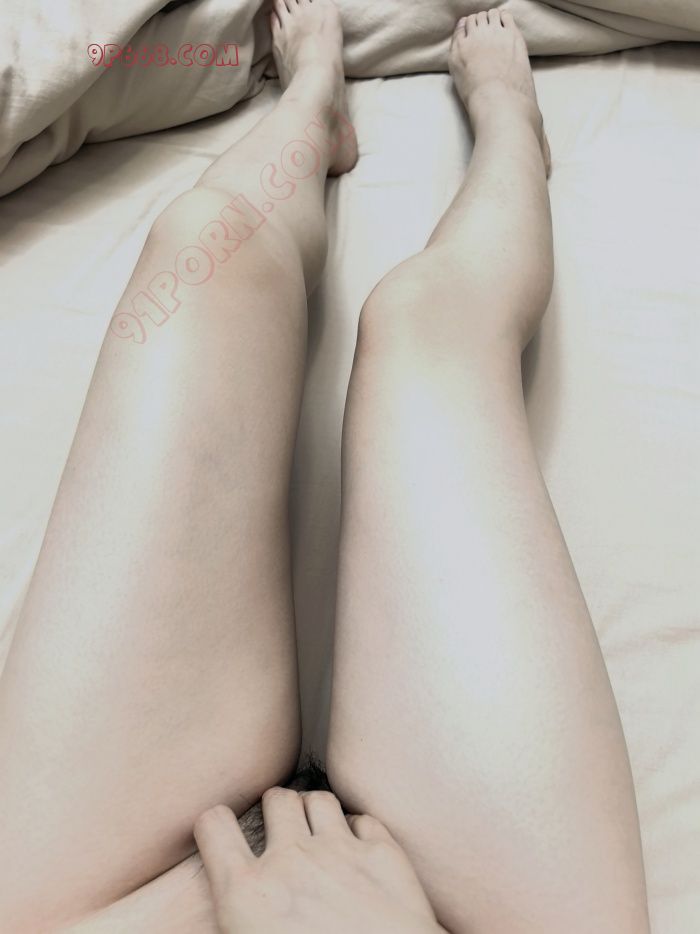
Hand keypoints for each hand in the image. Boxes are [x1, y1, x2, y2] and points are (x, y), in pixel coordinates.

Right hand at [194, 788, 445, 933]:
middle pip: (277, 798)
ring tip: (319, 833)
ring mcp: (341, 852)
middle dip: (276, 808)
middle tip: (282, 829)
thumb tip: (238, 911)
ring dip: (315, 812)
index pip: (214, 825)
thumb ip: (238, 917)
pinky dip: (358, 831)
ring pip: (319, 799)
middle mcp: (291, 860)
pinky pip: (364, 820)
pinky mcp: (384, 855)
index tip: (223, 836)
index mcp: (247, 893)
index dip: (215, 826)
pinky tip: (358, 852)